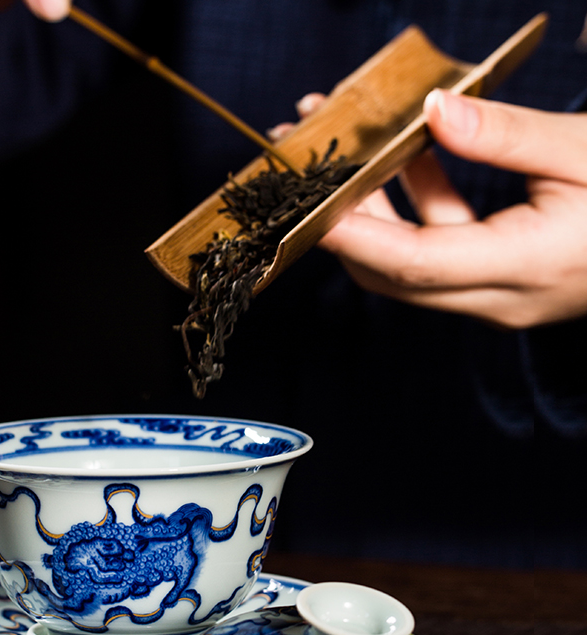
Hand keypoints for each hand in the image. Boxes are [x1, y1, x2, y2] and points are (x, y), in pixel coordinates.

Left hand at [315, 89, 586, 328]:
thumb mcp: (584, 152)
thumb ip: (505, 135)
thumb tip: (433, 110)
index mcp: (525, 267)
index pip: (414, 263)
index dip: (352, 237)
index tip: (303, 212)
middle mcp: (499, 298)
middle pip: (394, 273)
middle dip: (344, 225)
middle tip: (309, 171)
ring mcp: (496, 298)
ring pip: (409, 267)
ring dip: (375, 214)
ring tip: (346, 157)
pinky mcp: (496, 285)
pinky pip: (438, 253)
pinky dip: (417, 211)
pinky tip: (408, 162)